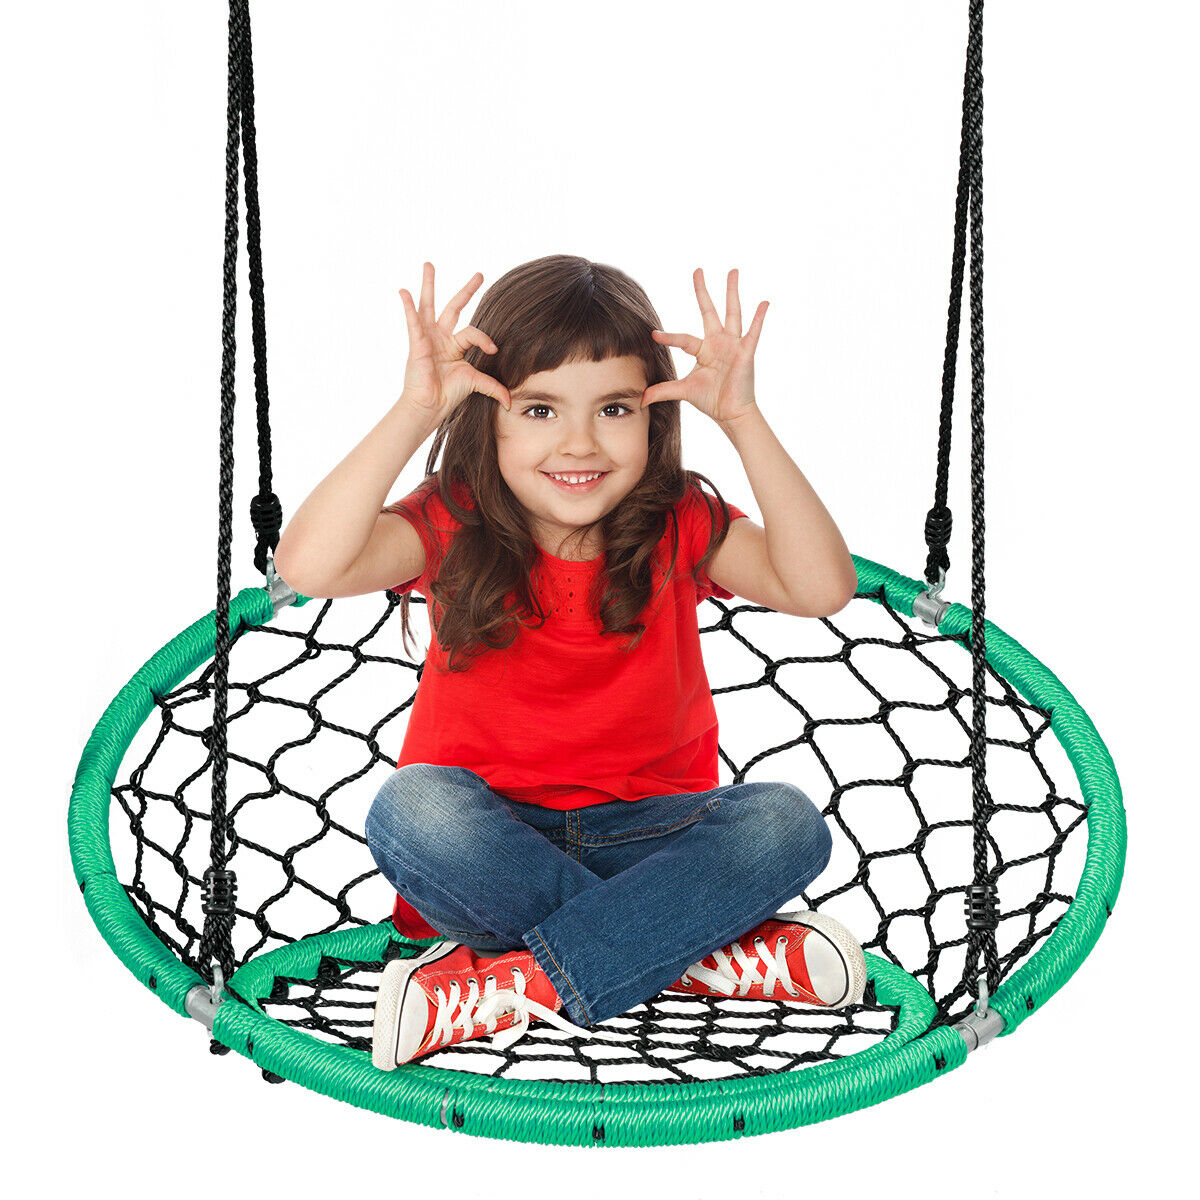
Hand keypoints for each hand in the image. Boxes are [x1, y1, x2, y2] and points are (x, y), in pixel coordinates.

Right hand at [397, 262, 511, 427]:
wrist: (431, 406)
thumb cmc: (449, 395)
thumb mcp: (475, 383)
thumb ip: (493, 387)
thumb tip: (509, 403)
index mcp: (455, 346)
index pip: (473, 332)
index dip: (485, 339)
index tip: (493, 349)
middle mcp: (441, 337)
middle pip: (454, 308)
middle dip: (467, 291)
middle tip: (479, 274)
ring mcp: (428, 337)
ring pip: (429, 306)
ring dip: (429, 285)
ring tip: (429, 265)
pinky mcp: (417, 343)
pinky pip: (413, 322)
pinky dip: (408, 307)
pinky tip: (404, 292)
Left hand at [643, 267, 766, 428]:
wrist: (731, 413)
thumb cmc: (711, 400)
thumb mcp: (684, 391)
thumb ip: (663, 390)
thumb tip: (641, 399)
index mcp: (703, 350)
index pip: (683, 339)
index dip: (669, 337)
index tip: (654, 335)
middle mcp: (717, 342)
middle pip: (708, 311)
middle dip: (702, 292)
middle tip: (697, 271)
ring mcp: (733, 345)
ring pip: (732, 313)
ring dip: (732, 291)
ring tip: (732, 271)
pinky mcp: (746, 352)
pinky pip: (753, 332)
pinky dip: (759, 318)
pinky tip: (764, 303)